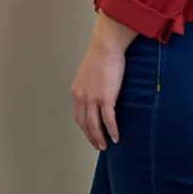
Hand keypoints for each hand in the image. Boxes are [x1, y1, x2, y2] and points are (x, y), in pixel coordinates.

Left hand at [70, 14, 135, 149]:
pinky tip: (116, 137)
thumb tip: (96, 97)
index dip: (84, 129)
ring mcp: (93, 98)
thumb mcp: (88, 75)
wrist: (105, 47)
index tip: (91, 136)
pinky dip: (112, 130)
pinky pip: (108, 120)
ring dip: (100, 138)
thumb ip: (89, 88)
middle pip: (85, 124)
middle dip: (92, 137)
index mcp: (76, 91)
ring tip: (106, 145)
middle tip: (99, 146)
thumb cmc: (100, 59)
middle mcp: (81, 96)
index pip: (78, 116)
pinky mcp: (106, 97)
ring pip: (95, 125)